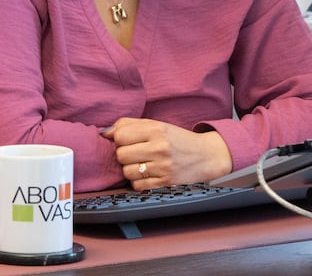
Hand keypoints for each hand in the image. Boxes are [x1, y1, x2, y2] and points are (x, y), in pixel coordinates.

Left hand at [101, 117, 231, 188]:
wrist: (207, 155)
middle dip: (124, 155)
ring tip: (142, 164)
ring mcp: (163, 167)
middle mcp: (159, 148)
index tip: (128, 141)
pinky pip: (137, 186)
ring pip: (127, 172)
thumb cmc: (176, 139)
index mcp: (156, 129)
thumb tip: (104, 133)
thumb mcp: (156, 125)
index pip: (119, 136)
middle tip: (135, 154)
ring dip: (131, 170)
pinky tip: (148, 175)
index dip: (119, 139)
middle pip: (121, 155)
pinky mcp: (166, 183)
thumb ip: (128, 124)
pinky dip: (139, 182)